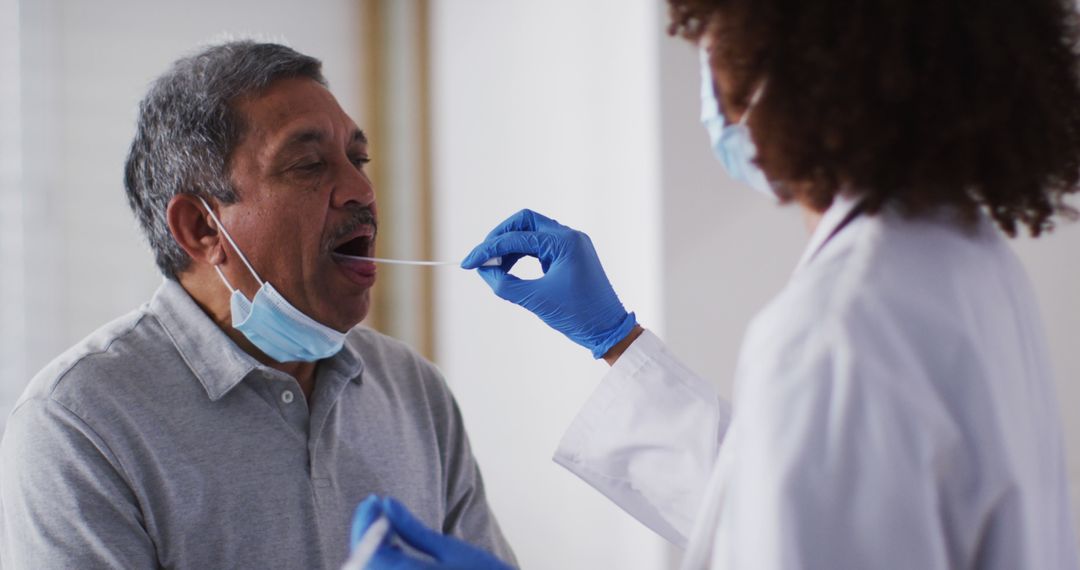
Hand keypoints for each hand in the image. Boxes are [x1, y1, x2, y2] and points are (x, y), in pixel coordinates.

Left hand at [349, 495, 513, 569]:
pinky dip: (384, 561)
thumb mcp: (451, 549)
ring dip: (372, 546)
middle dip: (365, 533)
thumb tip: (386, 504)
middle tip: (374, 506)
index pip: (370, 553)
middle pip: (364, 564)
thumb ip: (413, 530)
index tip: (372, 500)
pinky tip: (393, 545)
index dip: (365, 524)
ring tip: (385, 521)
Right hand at [461, 209, 636, 358]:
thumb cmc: (579, 315)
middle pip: (524, 222)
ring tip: (494, 268)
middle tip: (482, 257)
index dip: (488, 250)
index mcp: (564, 242)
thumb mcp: (536, 300)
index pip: (516, 237)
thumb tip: (484, 271)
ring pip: (532, 232)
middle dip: (499, 237)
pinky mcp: (571, 255)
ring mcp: (572, 244)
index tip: (469, 263)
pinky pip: (541, 246)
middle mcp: (570, 237)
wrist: (608, 329)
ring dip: (510, 246)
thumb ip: (505, 284)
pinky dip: (522, 254)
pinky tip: (510, 268)